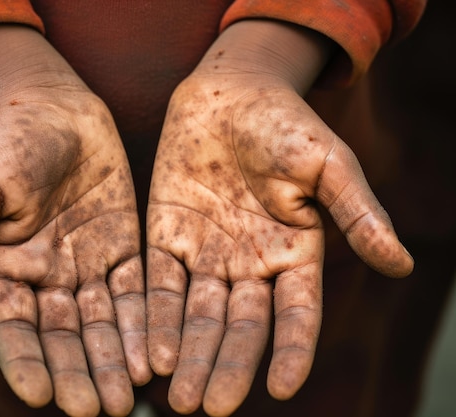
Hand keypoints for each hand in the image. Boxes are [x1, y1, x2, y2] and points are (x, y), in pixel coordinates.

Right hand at [0, 25, 150, 416]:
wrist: (54, 106)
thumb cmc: (6, 143)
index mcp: (5, 269)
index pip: (13, 329)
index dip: (25, 361)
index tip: (38, 396)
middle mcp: (47, 276)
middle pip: (63, 336)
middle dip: (79, 374)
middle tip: (99, 410)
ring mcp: (88, 264)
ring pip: (102, 323)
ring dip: (114, 361)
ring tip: (129, 398)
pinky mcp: (123, 248)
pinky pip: (134, 293)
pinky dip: (142, 325)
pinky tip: (154, 355)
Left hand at [146, 20, 412, 415]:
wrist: (227, 93)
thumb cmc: (285, 122)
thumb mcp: (329, 163)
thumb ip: (357, 212)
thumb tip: (401, 264)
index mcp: (293, 253)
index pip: (295, 315)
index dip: (289, 351)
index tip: (279, 389)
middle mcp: (249, 264)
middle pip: (240, 326)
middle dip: (227, 367)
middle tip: (210, 409)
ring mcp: (206, 255)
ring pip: (197, 316)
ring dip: (188, 355)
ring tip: (179, 400)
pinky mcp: (166, 239)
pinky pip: (159, 286)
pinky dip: (155, 319)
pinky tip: (149, 352)